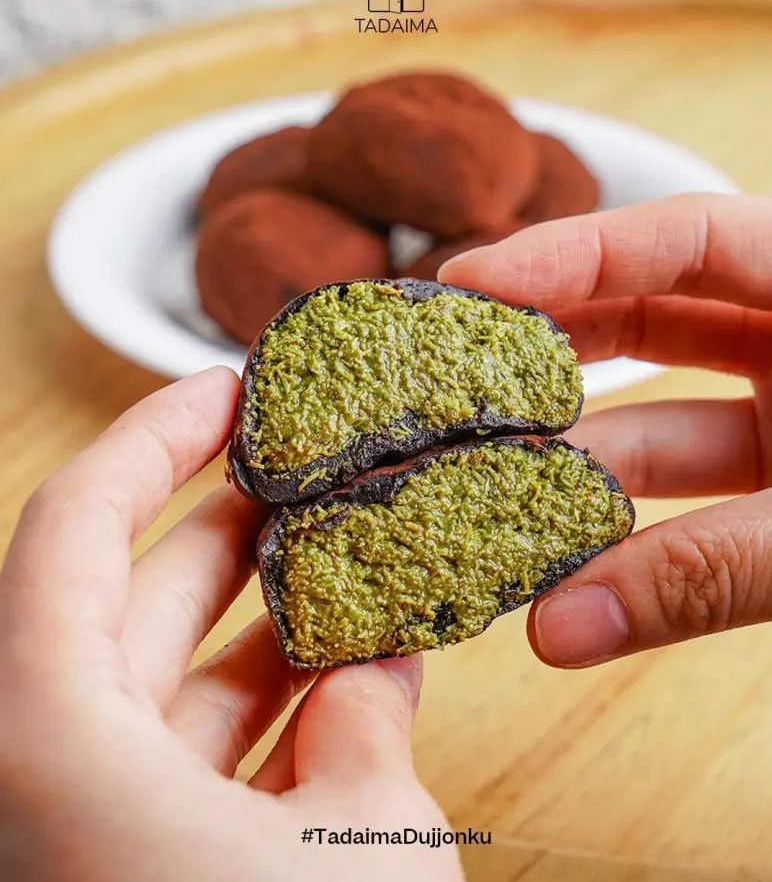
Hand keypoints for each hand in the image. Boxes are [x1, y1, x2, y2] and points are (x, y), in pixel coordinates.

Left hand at [0, 368, 461, 881]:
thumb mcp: (362, 842)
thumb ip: (363, 732)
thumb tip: (370, 674)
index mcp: (52, 744)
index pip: (72, 530)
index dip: (150, 439)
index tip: (224, 393)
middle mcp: (44, 782)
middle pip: (125, 604)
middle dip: (225, 529)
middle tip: (300, 476)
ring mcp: (87, 830)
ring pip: (163, 692)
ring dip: (262, 632)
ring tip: (344, 573)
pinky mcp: (134, 870)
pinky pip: (188, 771)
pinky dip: (266, 727)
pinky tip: (350, 694)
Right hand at [440, 193, 771, 667]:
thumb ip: (708, 574)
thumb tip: (558, 629)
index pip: (679, 240)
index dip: (567, 258)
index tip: (467, 289)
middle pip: (644, 320)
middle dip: (546, 359)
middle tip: (447, 388)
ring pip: (659, 422)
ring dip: (579, 468)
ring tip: (483, 500)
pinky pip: (692, 494)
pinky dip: (631, 529)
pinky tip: (562, 566)